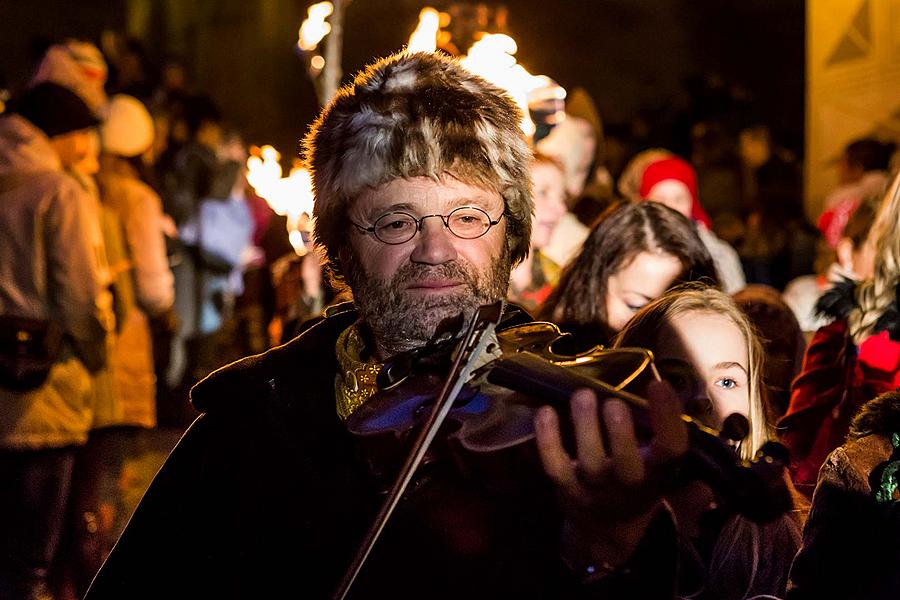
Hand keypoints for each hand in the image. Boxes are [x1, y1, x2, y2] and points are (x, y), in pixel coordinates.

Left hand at [534, 380, 687, 568]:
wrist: (606, 528)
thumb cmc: (638, 481)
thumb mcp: (664, 466)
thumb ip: (672, 435)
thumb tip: (673, 393)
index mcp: (659, 472)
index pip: (671, 449)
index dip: (667, 418)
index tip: (658, 385)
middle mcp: (629, 483)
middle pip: (627, 464)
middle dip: (621, 432)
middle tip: (613, 402)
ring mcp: (595, 488)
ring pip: (590, 461)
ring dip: (585, 426)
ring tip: (582, 395)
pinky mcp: (566, 487)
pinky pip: (554, 465)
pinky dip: (548, 439)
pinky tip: (545, 411)